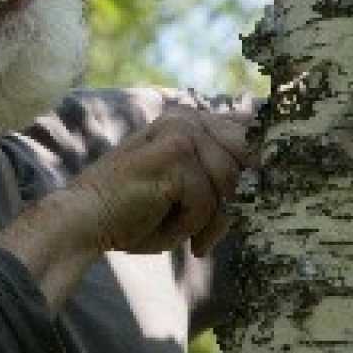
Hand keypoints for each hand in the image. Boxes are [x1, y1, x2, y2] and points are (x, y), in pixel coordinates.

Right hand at [67, 107, 256, 259]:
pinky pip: (208, 201)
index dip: (261, 166)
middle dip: (236, 199)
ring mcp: (181, 132)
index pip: (247, 135)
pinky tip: (166, 228)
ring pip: (229, 183)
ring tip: (188, 236)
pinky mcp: (176, 154)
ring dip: (209, 220)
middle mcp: (186, 117)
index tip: (262, 190)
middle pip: (247, 159)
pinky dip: (190, 225)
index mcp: (188, 119)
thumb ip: (220, 175)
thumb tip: (269, 170)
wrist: (83, 220)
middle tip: (212, 230)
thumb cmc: (134, 213)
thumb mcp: (186, 189)